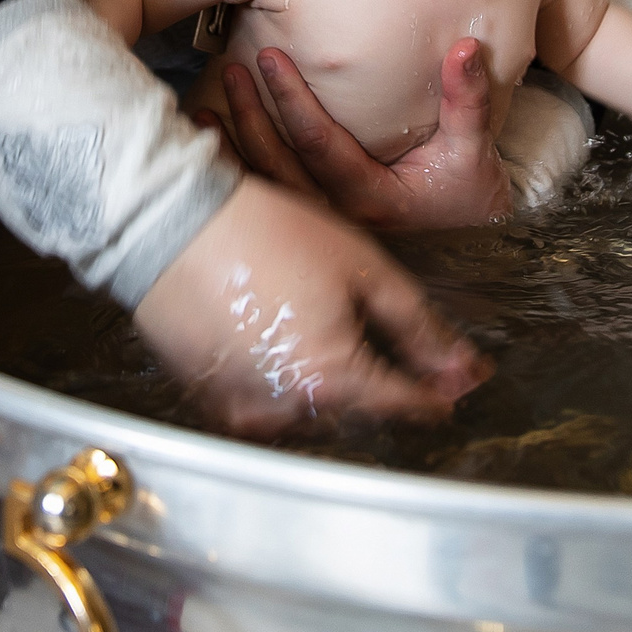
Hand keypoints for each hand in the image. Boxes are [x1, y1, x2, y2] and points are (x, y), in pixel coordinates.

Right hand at [133, 176, 488, 436]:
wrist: (169, 222)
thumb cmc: (266, 233)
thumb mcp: (362, 268)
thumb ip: (418, 325)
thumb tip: (462, 367)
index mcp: (331, 380)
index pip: (406, 403)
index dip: (440, 389)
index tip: (462, 377)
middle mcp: (285, 409)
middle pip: (358, 410)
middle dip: (386, 382)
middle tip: (402, 349)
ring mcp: (241, 408)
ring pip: (310, 409)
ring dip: (331, 383)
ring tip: (328, 330)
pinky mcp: (207, 397)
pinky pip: (263, 400)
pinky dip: (283, 377)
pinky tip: (281, 333)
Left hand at [203, 39, 512, 230]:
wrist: (470, 241)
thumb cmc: (468, 195)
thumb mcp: (474, 151)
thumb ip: (466, 101)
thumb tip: (467, 48)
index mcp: (372, 197)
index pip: (319, 144)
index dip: (292, 100)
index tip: (269, 58)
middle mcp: (338, 214)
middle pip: (279, 165)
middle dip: (250, 117)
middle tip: (231, 70)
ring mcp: (322, 222)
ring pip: (266, 186)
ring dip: (233, 147)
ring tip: (202, 111)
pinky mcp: (312, 223)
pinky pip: (267, 196)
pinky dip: (238, 169)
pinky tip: (213, 143)